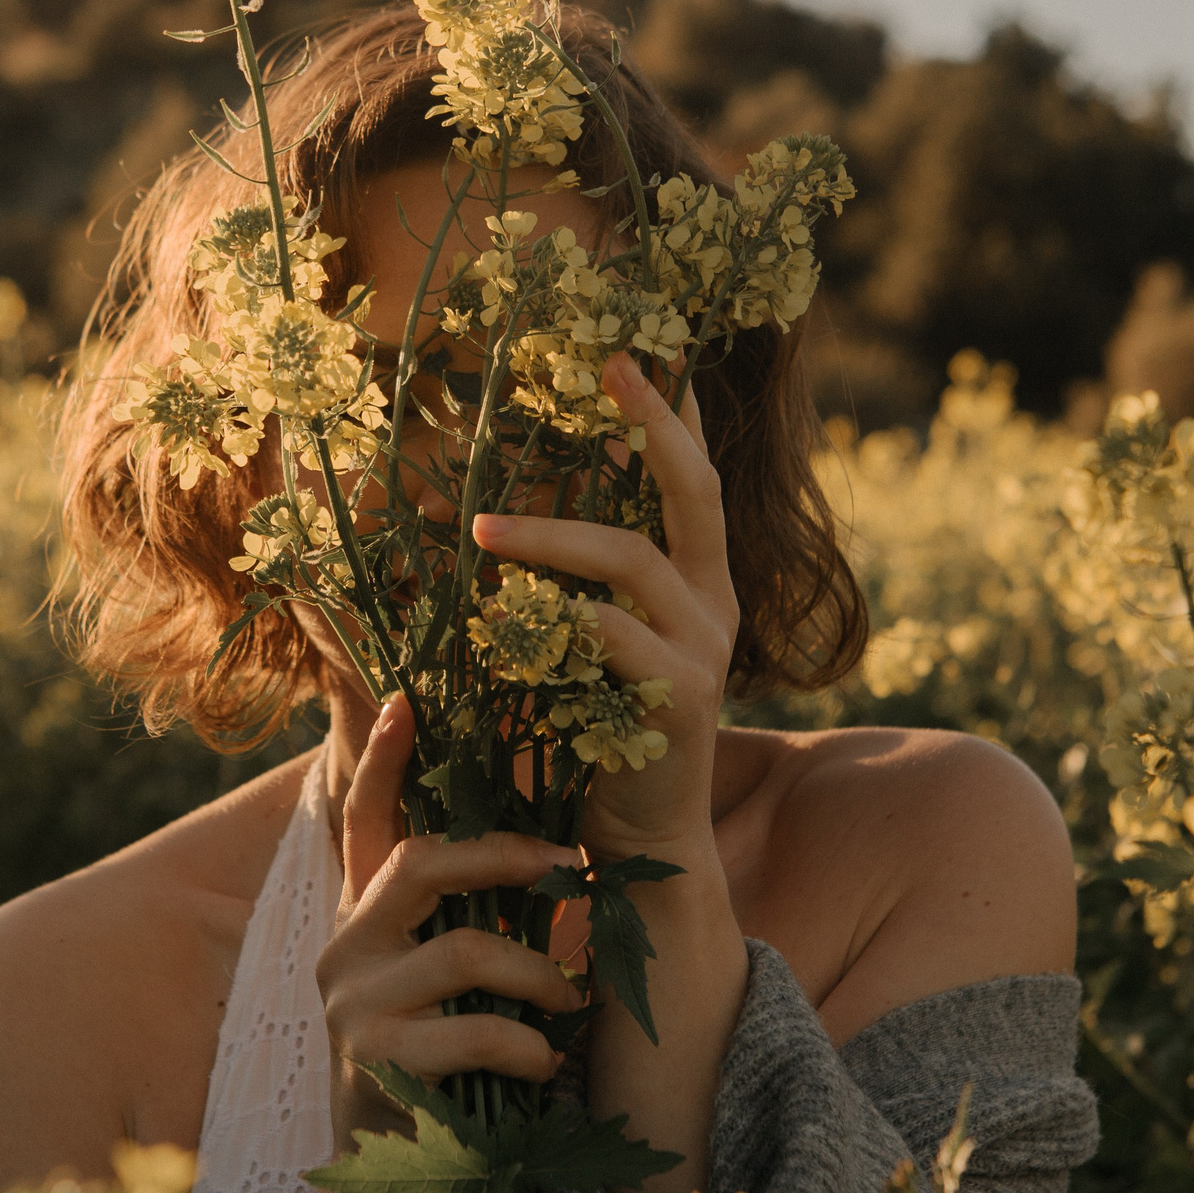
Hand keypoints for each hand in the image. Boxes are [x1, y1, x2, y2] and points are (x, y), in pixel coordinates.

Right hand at [315, 691, 587, 1155]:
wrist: (387, 1176)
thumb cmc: (434, 1059)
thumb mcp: (439, 979)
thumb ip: (461, 920)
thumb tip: (545, 855)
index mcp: (361, 915)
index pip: (362, 820)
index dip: (384, 760)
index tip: (408, 695)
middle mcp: (344, 945)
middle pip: (421, 862)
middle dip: (507, 856)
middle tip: (572, 867)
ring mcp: (352, 1002)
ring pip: (466, 949)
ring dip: (540, 974)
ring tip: (573, 999)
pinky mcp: (375, 1059)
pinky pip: (476, 1031)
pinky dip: (529, 1043)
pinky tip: (546, 1064)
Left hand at [469, 353, 737, 863]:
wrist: (641, 844)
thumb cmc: (600, 737)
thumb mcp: (591, 646)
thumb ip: (573, 587)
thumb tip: (499, 515)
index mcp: (699, 583)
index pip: (697, 478)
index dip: (678, 413)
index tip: (650, 348)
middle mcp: (715, 604)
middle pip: (696, 491)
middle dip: (654, 423)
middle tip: (610, 367)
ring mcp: (703, 651)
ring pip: (631, 559)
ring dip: (550, 536)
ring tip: (479, 528)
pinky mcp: (679, 701)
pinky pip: (611, 638)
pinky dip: (555, 620)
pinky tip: (505, 619)